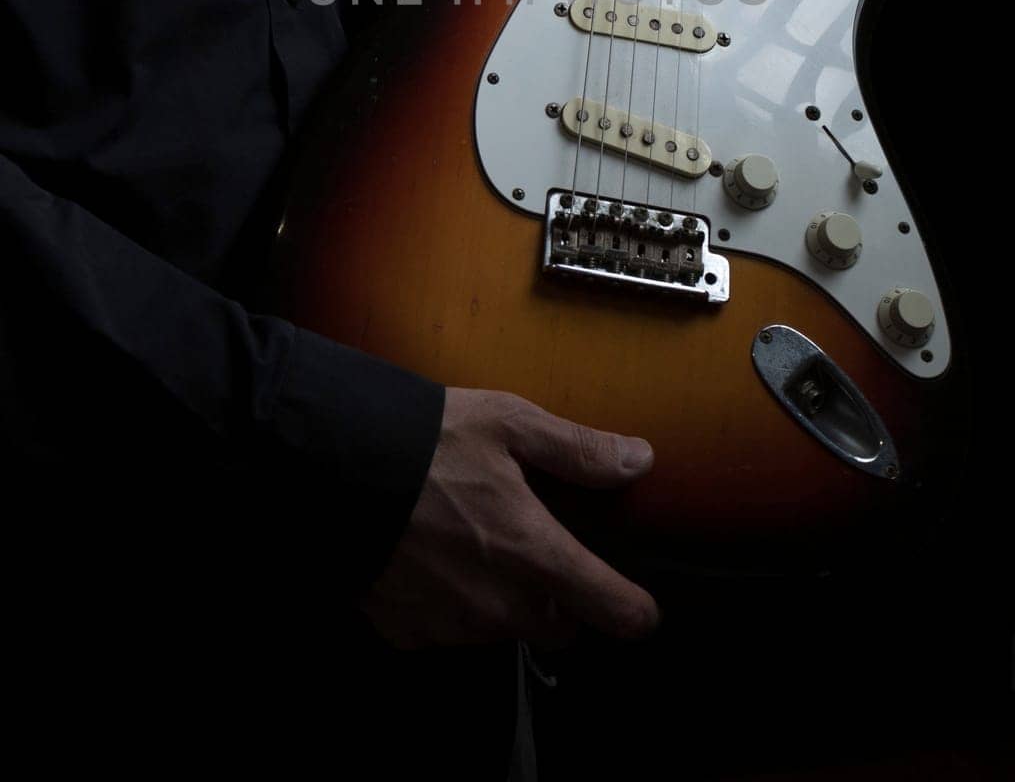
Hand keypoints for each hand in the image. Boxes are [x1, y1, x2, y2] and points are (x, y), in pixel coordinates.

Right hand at [359, 386, 659, 651]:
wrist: (334, 467)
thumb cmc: (427, 439)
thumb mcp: (509, 423)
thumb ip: (578, 449)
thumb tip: (638, 459)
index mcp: (534, 553)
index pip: (610, 608)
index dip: (633, 610)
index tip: (639, 607)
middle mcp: (498, 604)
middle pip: (556, 625)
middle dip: (556, 597)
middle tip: (533, 546)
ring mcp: (450, 626)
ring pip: (501, 629)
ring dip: (501, 598)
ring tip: (474, 540)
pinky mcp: (406, 633)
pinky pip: (448, 631)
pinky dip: (449, 604)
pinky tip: (431, 558)